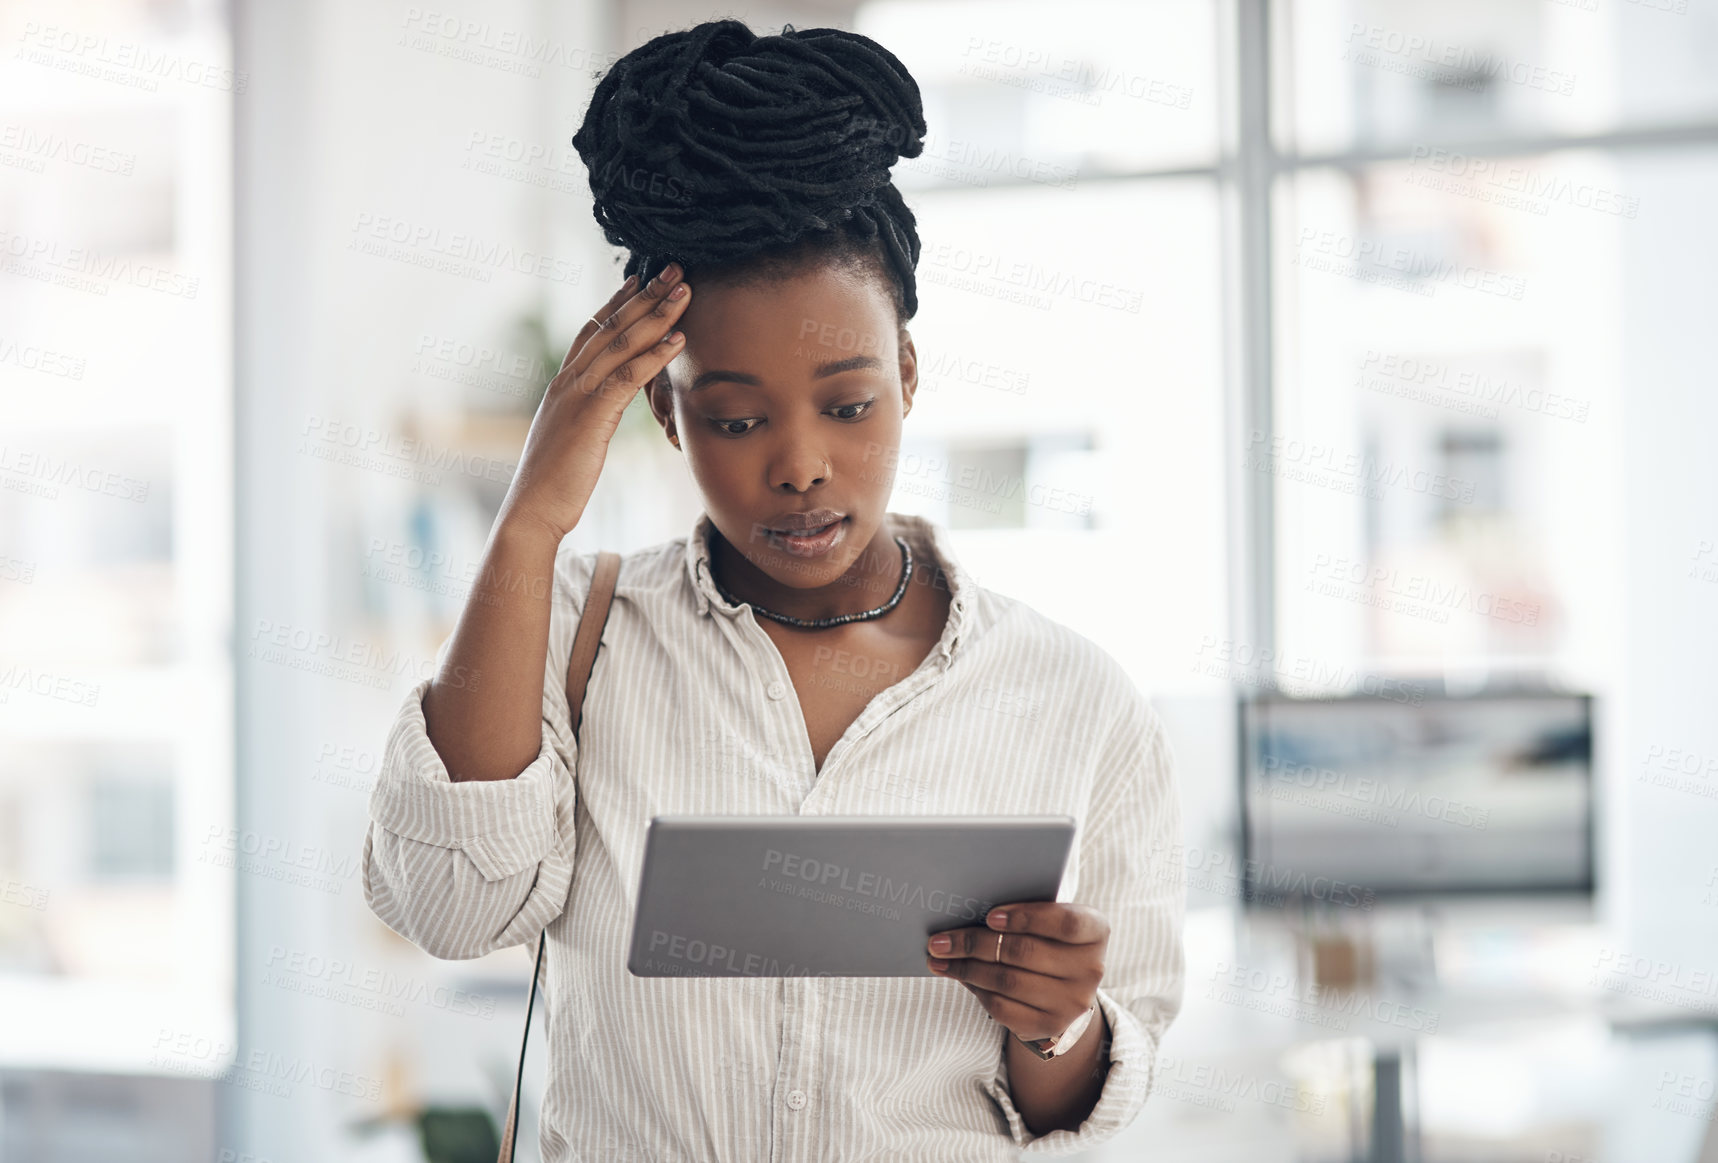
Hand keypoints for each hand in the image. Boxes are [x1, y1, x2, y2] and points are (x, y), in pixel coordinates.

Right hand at [502, 264, 691, 542]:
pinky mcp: (590, 416)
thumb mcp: (573, 440)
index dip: (617, 303)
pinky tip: (678, 339)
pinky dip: (654, 355)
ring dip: (656, 315)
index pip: (592, 331)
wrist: (532, 510)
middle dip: (644, 295)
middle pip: (610, 327)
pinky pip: (627, 377)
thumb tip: (602, 411)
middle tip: (673, 268)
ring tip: (684, 291)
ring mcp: (576, 396)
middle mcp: (568, 382)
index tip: (641, 279)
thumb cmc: (554, 484)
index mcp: (563, 385)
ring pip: (620, 344)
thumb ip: (587, 416)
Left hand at [925, 902, 1108, 1044]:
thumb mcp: (1049, 921)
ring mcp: (1073, 1002)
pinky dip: (976, 989)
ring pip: (1008, 981)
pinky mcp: (1050, 1025)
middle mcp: (1091, 968)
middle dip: (975, 943)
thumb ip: (1024, 912)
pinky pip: (1003, 1007)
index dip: (1026, 917)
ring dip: (966, 968)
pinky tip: (959, 976)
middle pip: (1025, 952)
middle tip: (940, 940)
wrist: (1064, 988)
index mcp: (1095, 931)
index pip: (1064, 923)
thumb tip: (968, 911)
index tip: (989, 916)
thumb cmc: (1048, 940)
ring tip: (939, 957)